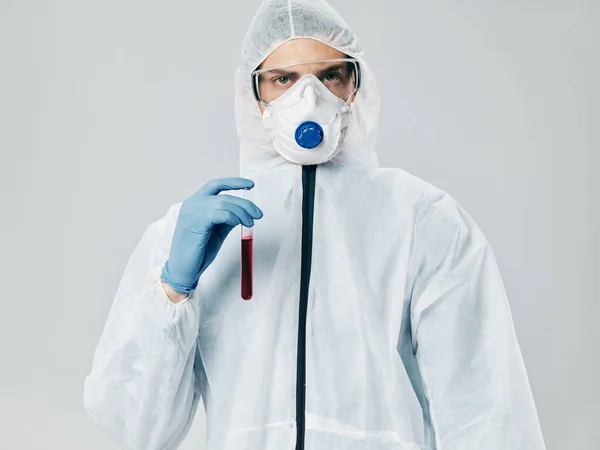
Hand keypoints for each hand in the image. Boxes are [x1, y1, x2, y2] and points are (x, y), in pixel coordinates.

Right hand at [160, 178, 262, 293]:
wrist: (184, 270)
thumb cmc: (199, 252)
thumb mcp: (217, 231)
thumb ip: (227, 219)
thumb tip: (244, 212)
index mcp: (196, 203)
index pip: (216, 184)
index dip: (234, 182)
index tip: (251, 184)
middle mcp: (192, 204)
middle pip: (224, 195)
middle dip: (245, 204)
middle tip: (258, 214)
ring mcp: (192, 212)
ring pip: (224, 203)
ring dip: (241, 212)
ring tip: (250, 223)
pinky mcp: (195, 222)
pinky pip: (219, 214)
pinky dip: (232, 217)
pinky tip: (238, 224)